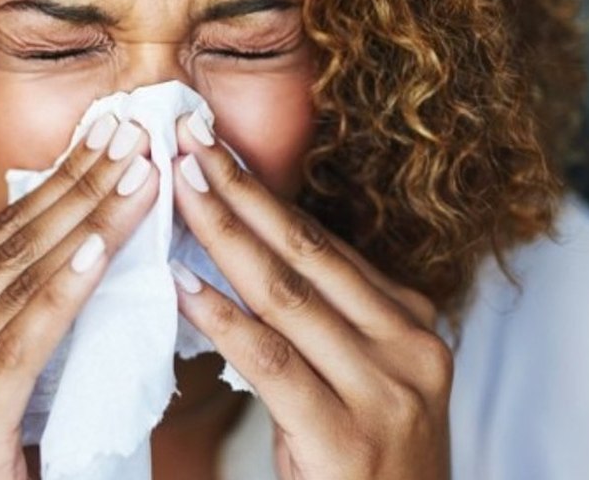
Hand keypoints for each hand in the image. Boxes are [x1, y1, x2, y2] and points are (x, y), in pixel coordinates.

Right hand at [0, 115, 157, 479]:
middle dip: (78, 187)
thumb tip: (88, 235)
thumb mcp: (9, 376)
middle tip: (130, 135)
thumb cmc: (7, 466)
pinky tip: (100, 247)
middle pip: (10, 251)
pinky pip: (21, 346)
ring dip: (89, 223)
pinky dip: (64, 293)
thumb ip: (26, 315)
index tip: (105, 138)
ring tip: (139, 174)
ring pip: (20, 287)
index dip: (56, 184)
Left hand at [170, 111, 452, 479]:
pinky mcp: (348, 437)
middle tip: (189, 140)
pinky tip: (181, 285)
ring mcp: (386, 390)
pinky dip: (223, 320)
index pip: (323, 243)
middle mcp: (409, 344)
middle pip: (306, 251)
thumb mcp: (358, 374)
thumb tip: (244, 247)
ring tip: (179, 187)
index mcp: (409, 320)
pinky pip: (272, 362)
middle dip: (240, 190)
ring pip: (287, 295)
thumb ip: (318, 316)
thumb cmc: (364, 457)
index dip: (262, 193)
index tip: (214, 150)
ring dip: (224, 235)